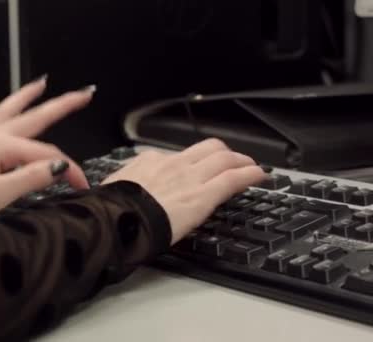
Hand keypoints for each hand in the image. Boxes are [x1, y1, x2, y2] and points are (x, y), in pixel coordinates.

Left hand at [0, 77, 94, 217]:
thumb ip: (31, 177)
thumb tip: (61, 166)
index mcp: (4, 146)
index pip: (48, 155)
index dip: (69, 168)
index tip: (82, 185)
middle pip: (36, 117)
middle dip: (62, 105)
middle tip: (85, 94)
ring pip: (10, 109)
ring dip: (27, 95)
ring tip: (42, 82)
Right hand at [103, 139, 266, 244]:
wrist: (117, 221)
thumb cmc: (112, 210)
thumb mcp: (113, 188)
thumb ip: (124, 184)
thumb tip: (119, 187)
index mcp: (150, 162)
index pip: (179, 155)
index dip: (194, 161)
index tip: (198, 167)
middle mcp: (173, 164)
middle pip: (208, 148)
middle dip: (224, 153)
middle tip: (233, 161)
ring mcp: (190, 177)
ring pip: (225, 159)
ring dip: (242, 161)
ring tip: (251, 167)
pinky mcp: (203, 195)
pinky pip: (234, 178)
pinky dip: (250, 174)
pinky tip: (260, 176)